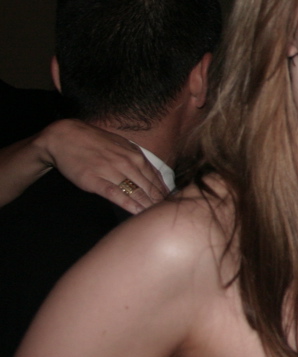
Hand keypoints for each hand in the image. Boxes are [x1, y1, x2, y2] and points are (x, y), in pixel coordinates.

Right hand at [32, 120, 167, 213]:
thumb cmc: (95, 142)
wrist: (66, 137)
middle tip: (169, 216)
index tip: (173, 206)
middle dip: (161, 203)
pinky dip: (128, 204)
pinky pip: (116, 194)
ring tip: (157, 219)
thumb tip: (154, 175)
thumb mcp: (122, 146)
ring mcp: (112, 171)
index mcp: (136, 156)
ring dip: (148, 206)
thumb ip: (138, 160)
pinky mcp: (95, 180)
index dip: (166, 194)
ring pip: (136, 192)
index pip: (157, 179)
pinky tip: (137, 213)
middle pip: (149, 187)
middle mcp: (128, 163)